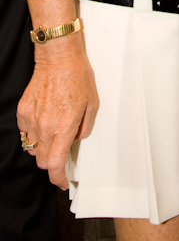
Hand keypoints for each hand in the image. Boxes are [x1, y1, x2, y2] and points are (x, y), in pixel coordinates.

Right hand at [17, 51, 97, 189]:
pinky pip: (25, 131)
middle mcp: (45, 126)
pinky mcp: (22, 111)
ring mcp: (31, 119)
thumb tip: (76, 140)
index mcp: (64, 126)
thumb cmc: (78, 77)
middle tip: (61, 154)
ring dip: (42, 147)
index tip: (62, 182)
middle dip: (51, 163)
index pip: (55, 164)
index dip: (58, 178)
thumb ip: (84, 128)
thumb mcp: (93, 104)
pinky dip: (34, 132)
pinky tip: (44, 120)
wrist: (59, 58)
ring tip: (54, 133)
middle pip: (41, 160)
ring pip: (32, 147)